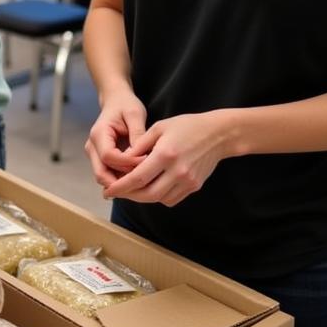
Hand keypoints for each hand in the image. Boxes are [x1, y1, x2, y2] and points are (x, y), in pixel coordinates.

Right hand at [84, 87, 147, 189]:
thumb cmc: (125, 105)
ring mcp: (94, 154)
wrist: (115, 101)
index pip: (109, 157)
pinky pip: (109, 175)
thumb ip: (137, 135)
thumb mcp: (135, 114)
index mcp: (98, 134)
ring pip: (104, 178)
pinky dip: (122, 180)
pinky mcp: (100, 159)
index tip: (148, 160)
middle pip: (101, 173)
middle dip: (122, 181)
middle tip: (145, 179)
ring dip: (122, 183)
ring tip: (143, 179)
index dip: (128, 163)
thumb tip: (140, 157)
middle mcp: (92, 147)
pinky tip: (138, 176)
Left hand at [102, 111, 231, 206]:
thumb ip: (139, 145)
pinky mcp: (194, 186)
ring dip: (142, 197)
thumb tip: (121, 160)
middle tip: (115, 192)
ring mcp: (188, 181)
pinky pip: (171, 199)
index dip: (120, 187)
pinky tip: (150, 187)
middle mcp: (178, 171)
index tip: (107, 190)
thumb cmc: (186, 126)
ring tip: (130, 189)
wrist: (218, 134)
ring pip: (159, 199)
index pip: (138, 178)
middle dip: (128, 196)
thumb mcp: (159, 128)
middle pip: (147, 194)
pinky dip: (158, 196)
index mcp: (166, 154)